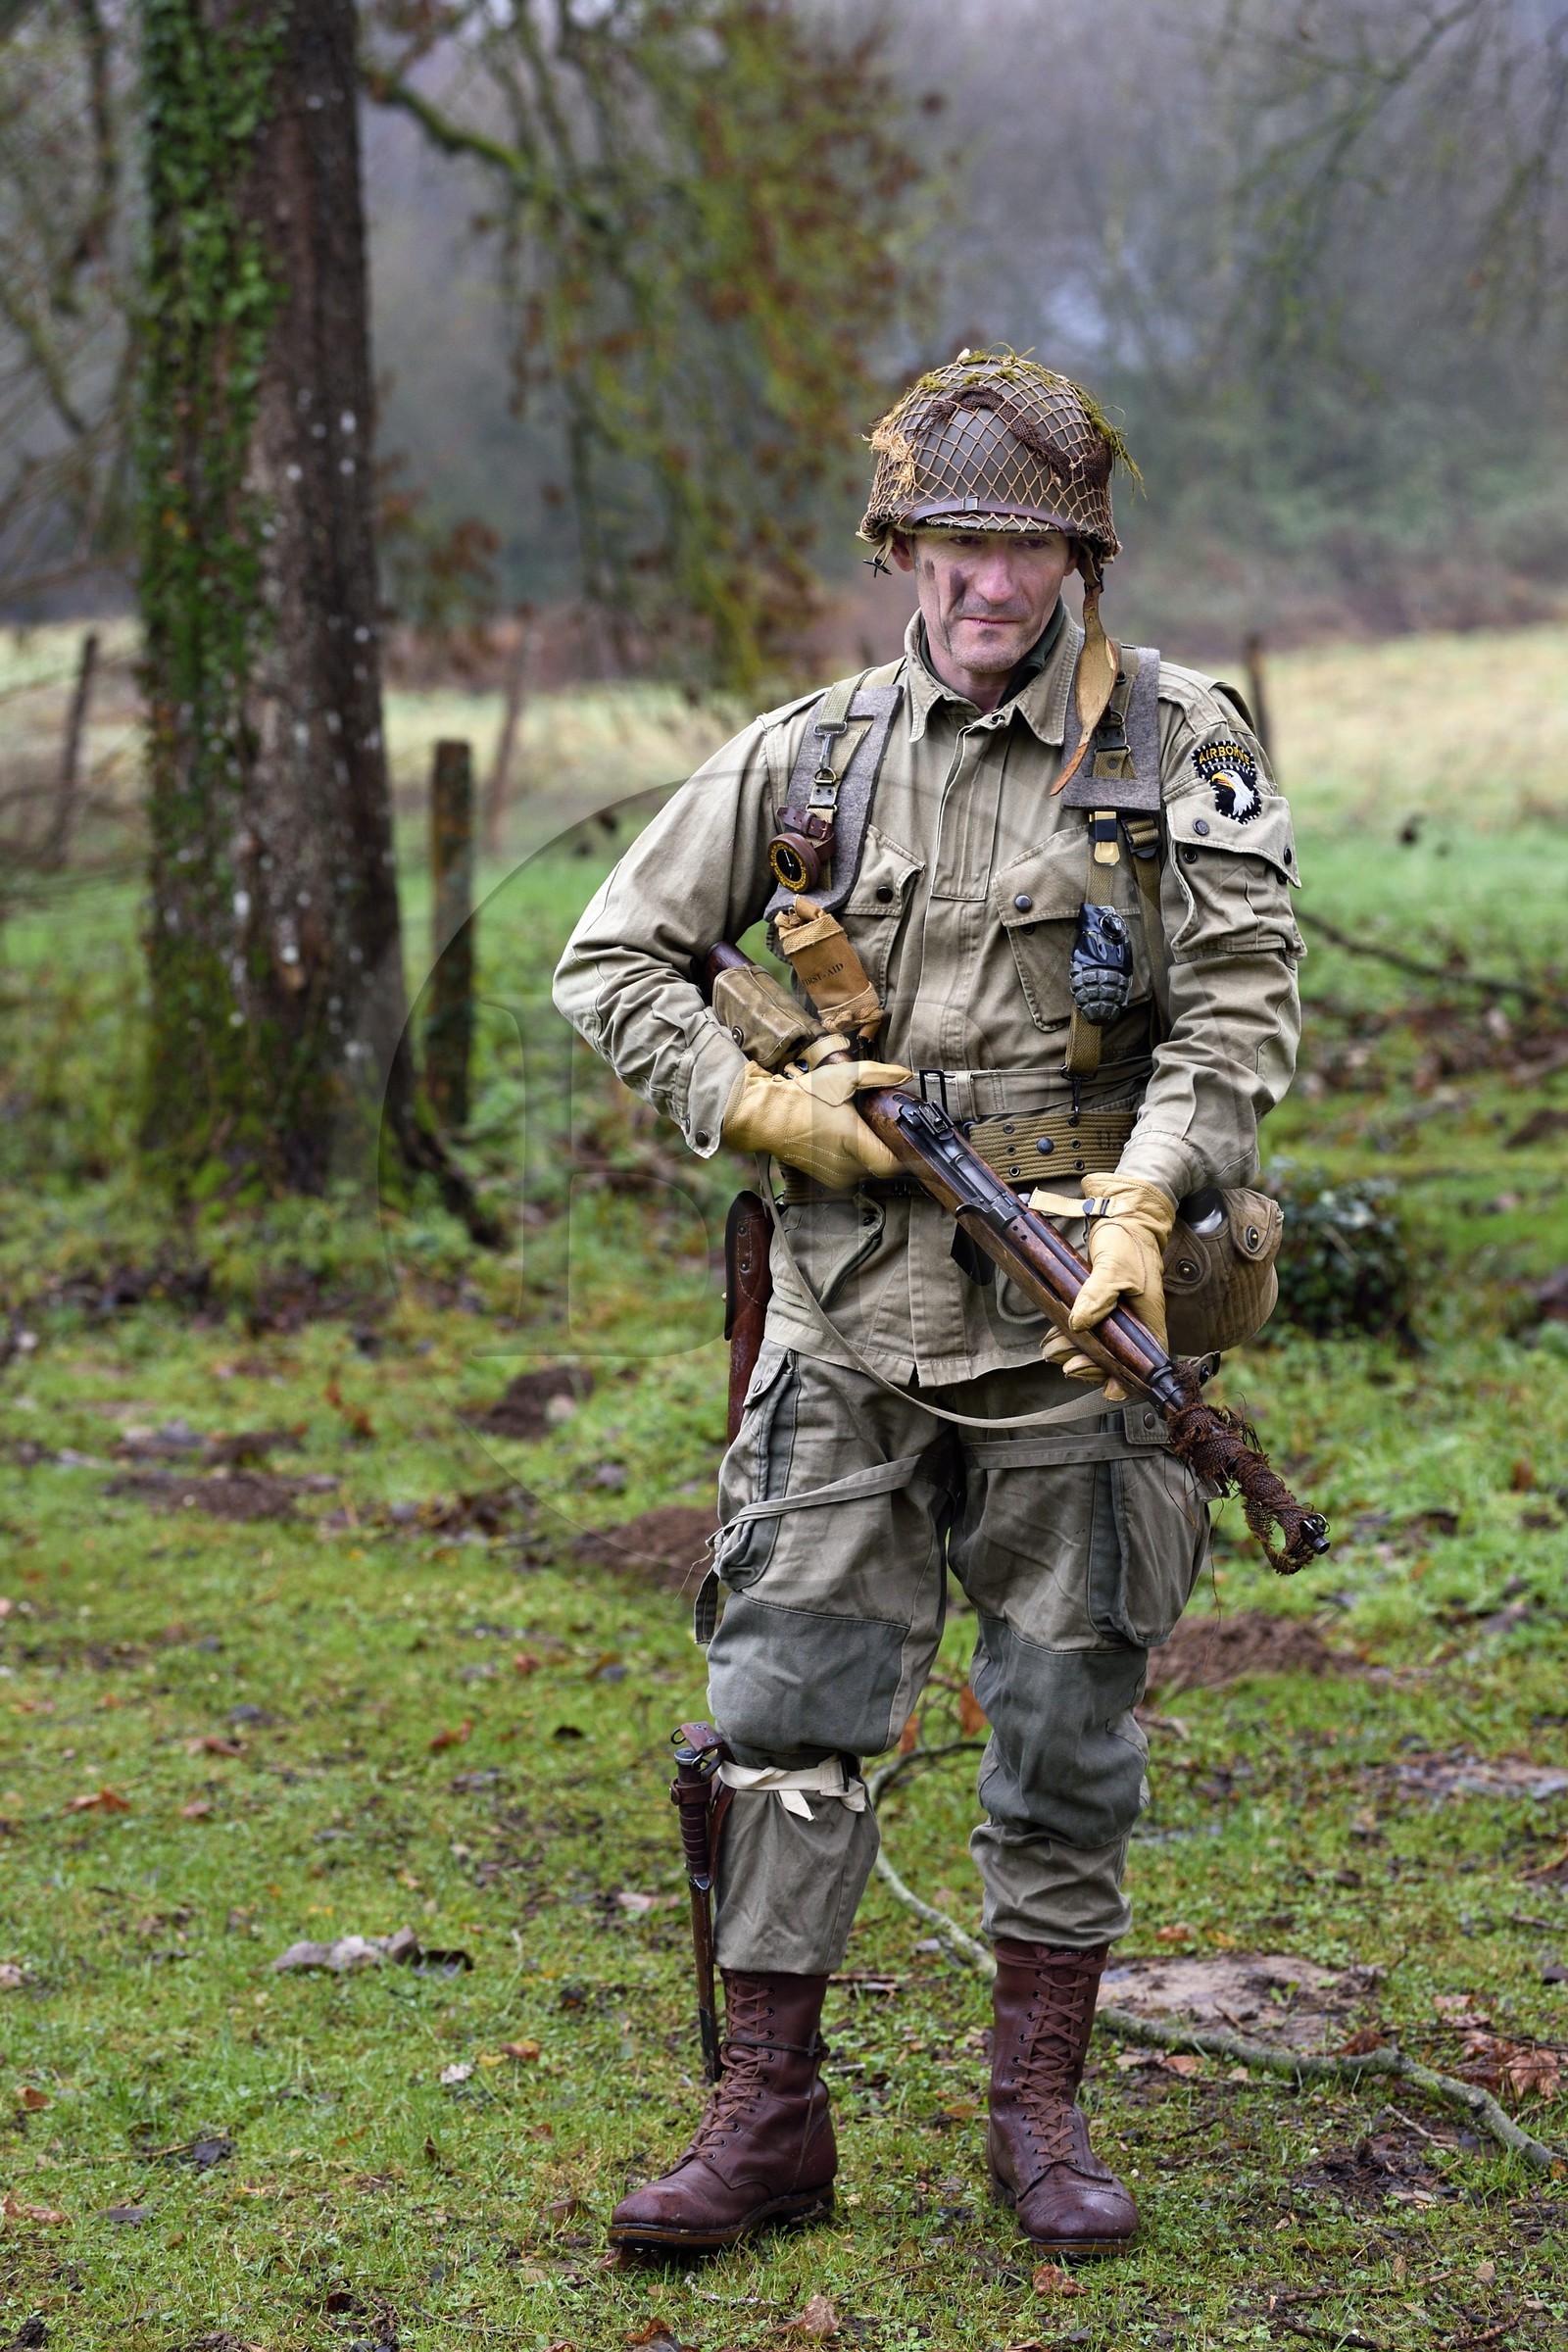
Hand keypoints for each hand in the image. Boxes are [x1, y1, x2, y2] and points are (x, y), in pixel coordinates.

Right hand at [721, 1057, 911, 1190]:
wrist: (766, 1118)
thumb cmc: (801, 1098)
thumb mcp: (843, 1078)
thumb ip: (878, 1075)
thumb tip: (906, 1074)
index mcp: (853, 1143)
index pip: (893, 1165)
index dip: (905, 1154)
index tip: (908, 1139)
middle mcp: (846, 1166)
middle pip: (882, 1166)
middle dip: (886, 1147)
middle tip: (881, 1126)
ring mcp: (835, 1176)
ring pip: (868, 1171)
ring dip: (870, 1154)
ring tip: (861, 1131)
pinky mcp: (827, 1179)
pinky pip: (852, 1173)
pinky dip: (855, 1160)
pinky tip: (846, 1139)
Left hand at [1039, 1171, 1174, 1399]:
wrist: (1123, 1215)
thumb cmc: (1128, 1240)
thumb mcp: (1114, 1267)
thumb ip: (1098, 1294)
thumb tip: (1080, 1323)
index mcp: (1147, 1318)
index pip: (1145, 1361)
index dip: (1129, 1380)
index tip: (1108, 1390)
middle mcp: (1135, 1322)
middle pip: (1116, 1360)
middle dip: (1091, 1367)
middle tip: (1067, 1366)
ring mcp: (1118, 1315)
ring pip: (1098, 1346)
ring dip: (1076, 1353)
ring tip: (1052, 1352)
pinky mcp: (1102, 1305)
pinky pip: (1088, 1330)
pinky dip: (1070, 1337)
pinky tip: (1053, 1338)